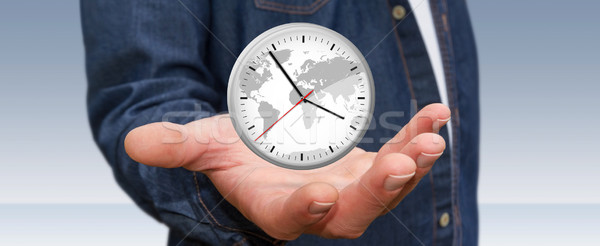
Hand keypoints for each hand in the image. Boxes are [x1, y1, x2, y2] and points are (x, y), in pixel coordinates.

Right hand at [124, 103, 449, 239]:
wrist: (267, 152)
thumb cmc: (233, 154)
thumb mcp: (205, 144)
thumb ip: (178, 146)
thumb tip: (134, 142)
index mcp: (275, 207)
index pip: (290, 218)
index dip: (303, 212)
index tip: (321, 196)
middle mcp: (319, 207)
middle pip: (352, 213)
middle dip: (377, 191)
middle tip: (399, 164)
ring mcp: (350, 189)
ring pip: (385, 188)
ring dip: (410, 165)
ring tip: (431, 137)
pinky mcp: (369, 168)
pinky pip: (399, 156)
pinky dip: (416, 136)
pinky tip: (437, 114)